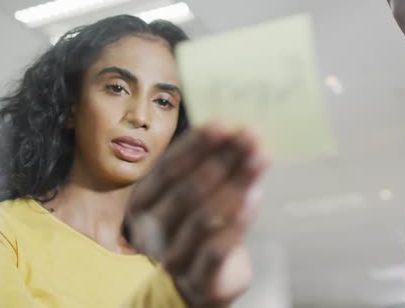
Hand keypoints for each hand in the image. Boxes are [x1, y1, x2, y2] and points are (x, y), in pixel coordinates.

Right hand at [128, 122, 268, 307]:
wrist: (204, 278)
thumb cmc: (199, 223)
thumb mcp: (198, 190)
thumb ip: (211, 163)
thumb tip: (241, 131)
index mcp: (144, 200)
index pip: (168, 168)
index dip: (196, 145)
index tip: (225, 124)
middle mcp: (150, 229)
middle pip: (186, 190)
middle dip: (222, 160)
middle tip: (251, 138)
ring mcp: (171, 256)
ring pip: (202, 217)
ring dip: (235, 183)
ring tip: (260, 159)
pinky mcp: (197, 279)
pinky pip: (216, 249)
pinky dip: (237, 221)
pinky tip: (255, 196)